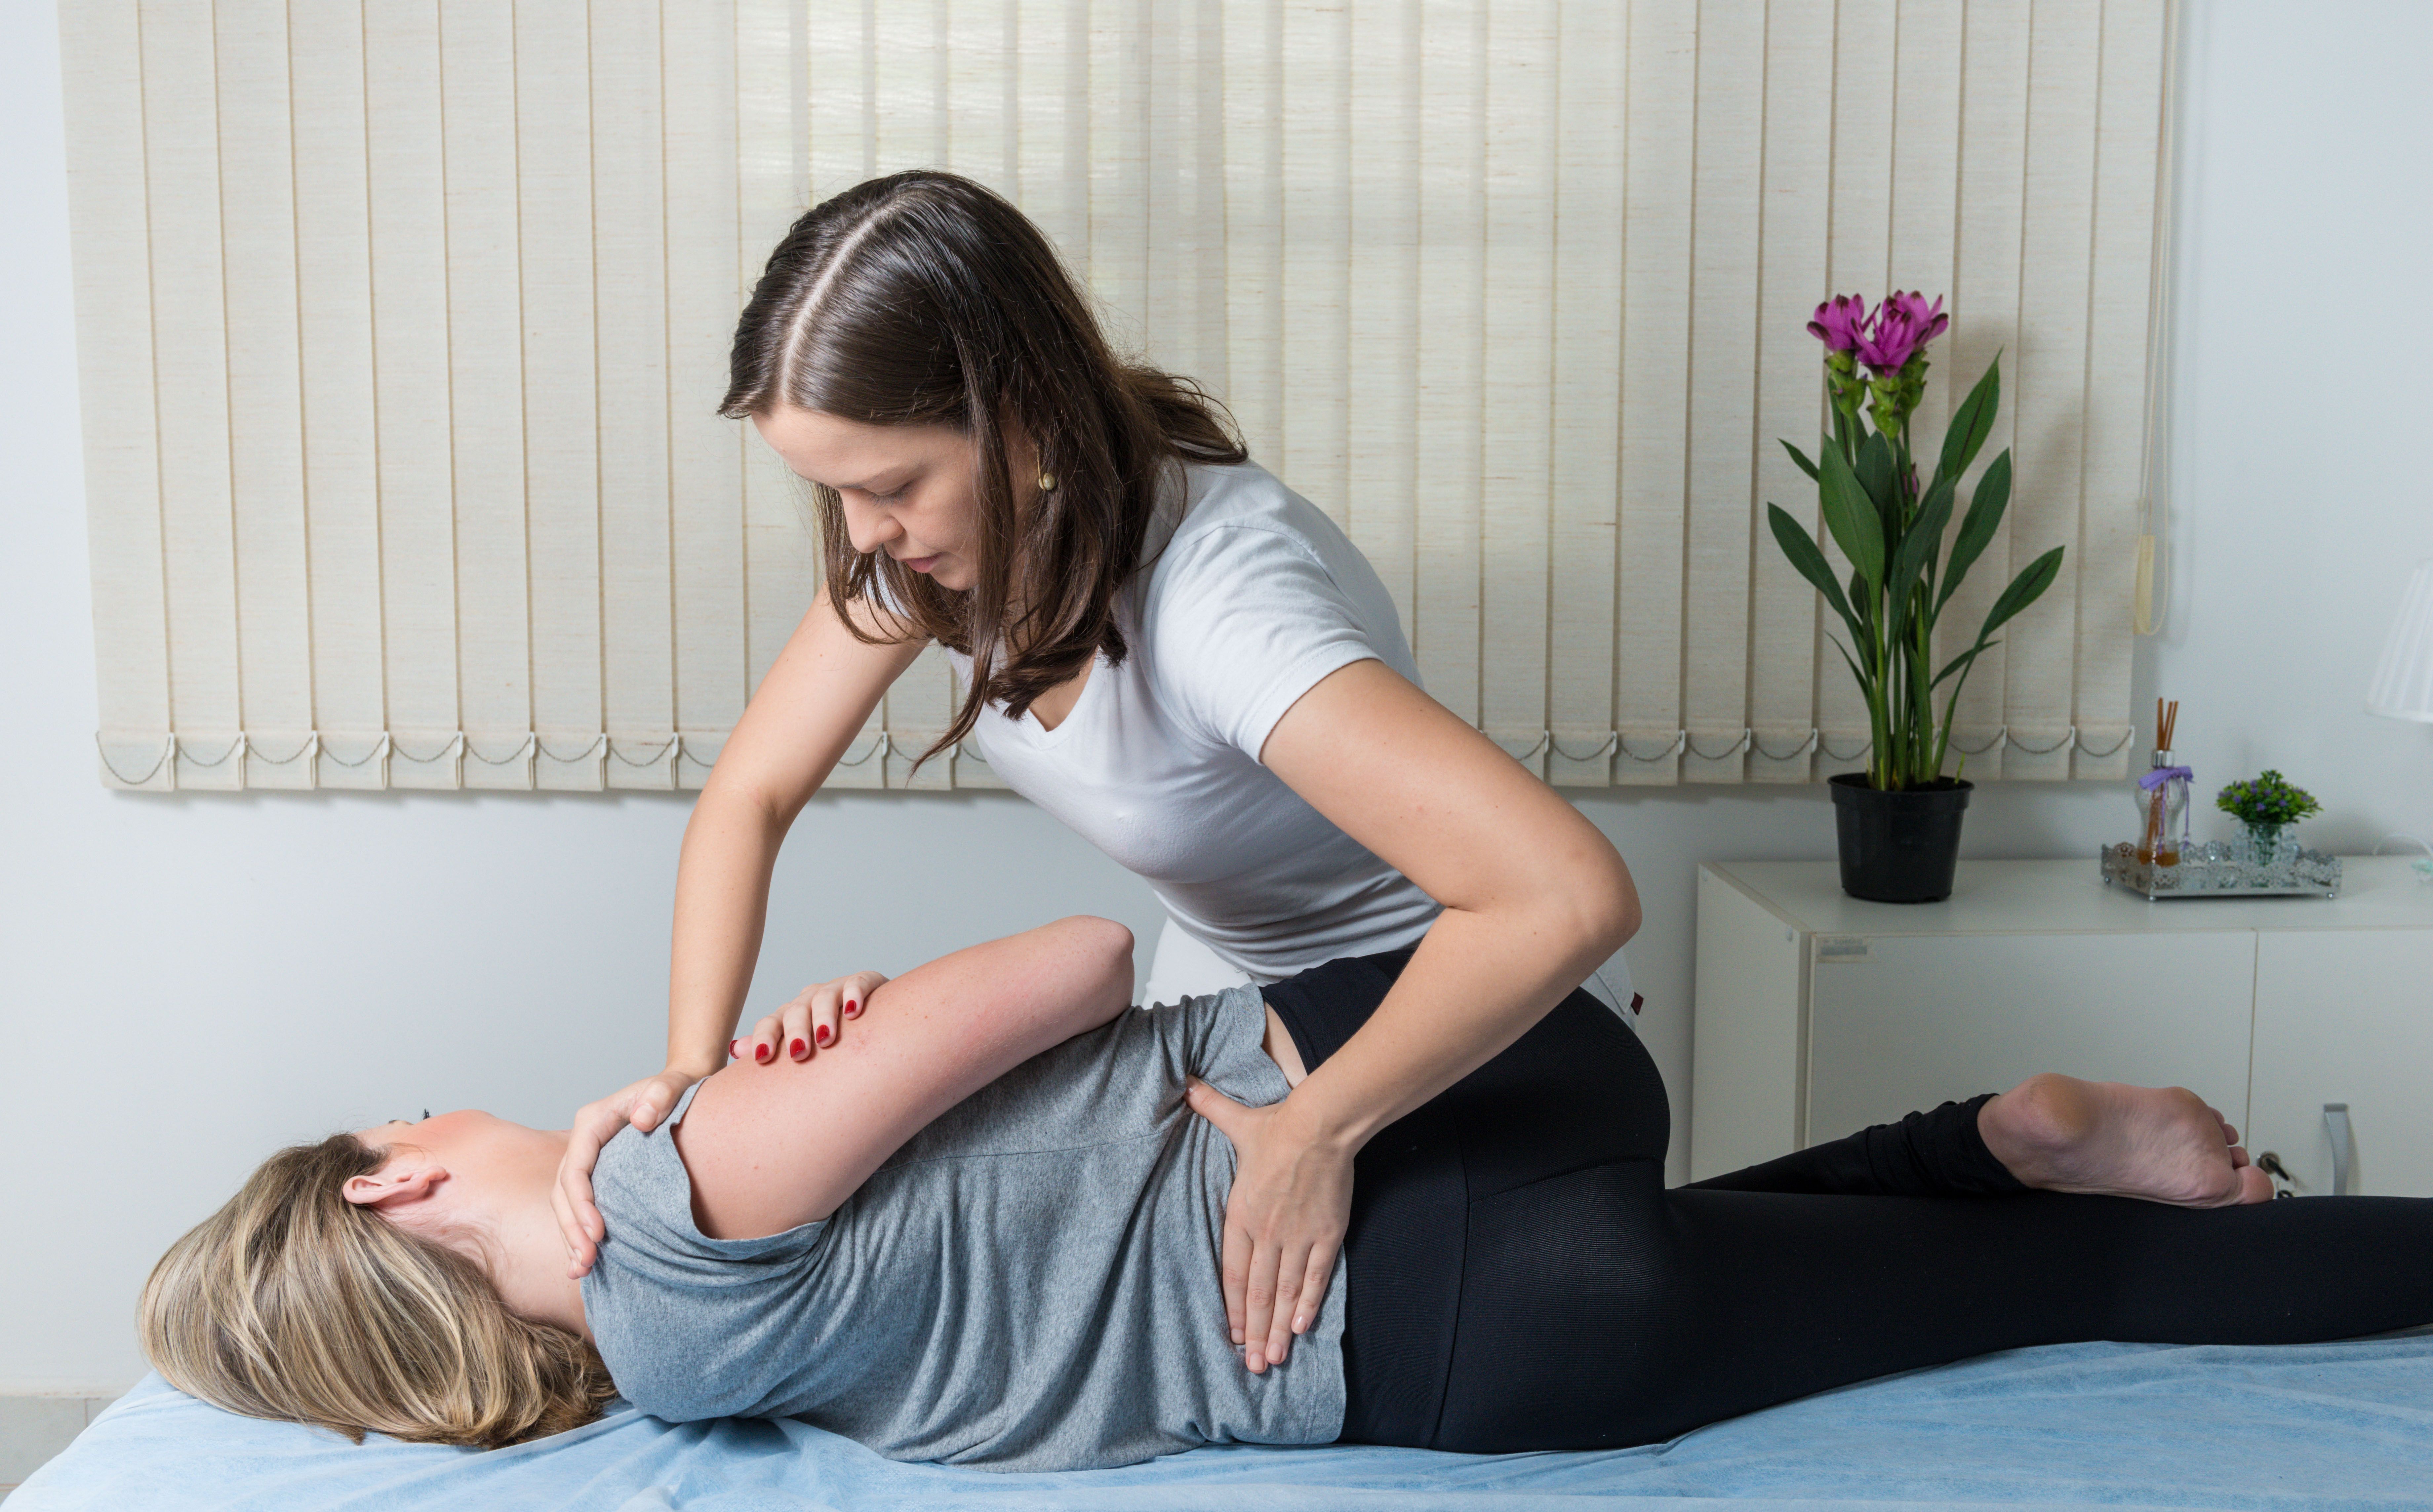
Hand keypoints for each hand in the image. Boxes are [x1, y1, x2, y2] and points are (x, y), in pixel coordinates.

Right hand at [552, 1066, 703, 1277]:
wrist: (681, 1088)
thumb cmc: (676, 1087)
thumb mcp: (673, 1085)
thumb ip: (660, 1095)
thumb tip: (642, 1118)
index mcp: (593, 1122)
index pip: (576, 1167)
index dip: (582, 1202)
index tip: (597, 1233)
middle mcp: (583, 1142)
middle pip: (564, 1190)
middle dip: (572, 1228)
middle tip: (587, 1261)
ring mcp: (588, 1160)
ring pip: (566, 1203)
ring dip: (571, 1237)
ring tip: (581, 1269)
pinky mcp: (598, 1176)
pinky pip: (579, 1207)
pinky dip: (579, 1233)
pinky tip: (585, 1262)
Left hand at [733, 970, 888, 1065]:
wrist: (875, 1020)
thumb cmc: (831, 1039)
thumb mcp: (800, 1043)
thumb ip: (770, 1045)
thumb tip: (733, 1048)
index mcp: (790, 1016)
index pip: (770, 1023)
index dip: (764, 1038)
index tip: (762, 1058)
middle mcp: (809, 1000)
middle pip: (796, 1012)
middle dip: (796, 1031)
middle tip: (800, 1053)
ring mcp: (836, 990)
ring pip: (824, 997)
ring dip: (823, 1017)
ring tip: (826, 1037)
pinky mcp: (864, 982)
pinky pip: (857, 982)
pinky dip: (854, 994)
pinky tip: (853, 1011)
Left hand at [1184, 1077, 1352, 1372]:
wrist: (1321, 1125)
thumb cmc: (1278, 1126)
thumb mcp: (1237, 1122)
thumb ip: (1211, 1109)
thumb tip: (1188, 1085)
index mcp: (1241, 1215)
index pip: (1233, 1272)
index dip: (1233, 1308)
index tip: (1234, 1337)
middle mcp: (1266, 1233)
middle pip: (1258, 1292)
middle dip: (1256, 1332)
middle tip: (1254, 1367)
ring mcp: (1297, 1237)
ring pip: (1286, 1292)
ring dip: (1280, 1328)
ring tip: (1275, 1359)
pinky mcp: (1326, 1234)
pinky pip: (1315, 1276)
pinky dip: (1309, 1303)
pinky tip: (1302, 1327)